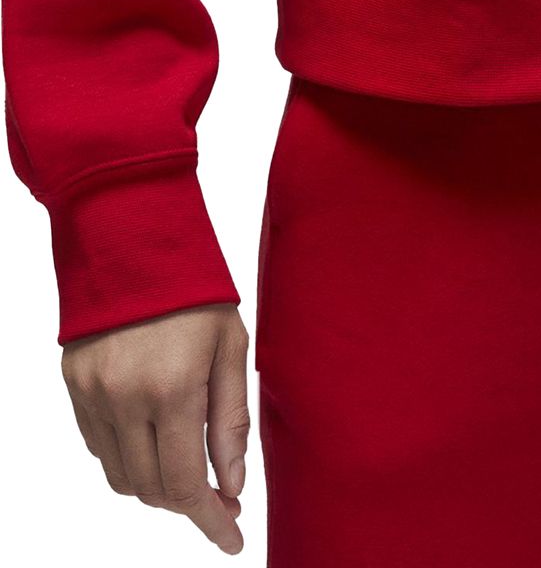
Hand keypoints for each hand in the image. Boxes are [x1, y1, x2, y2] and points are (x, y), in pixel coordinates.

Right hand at [61, 303, 248, 552]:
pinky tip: (156, 439)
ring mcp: (93, 395)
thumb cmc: (195, 288)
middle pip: (152, 489)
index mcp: (171, 388)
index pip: (185, 484)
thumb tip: (231, 485)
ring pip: (122, 476)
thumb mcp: (231, 346)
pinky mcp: (74, 387)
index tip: (230, 540)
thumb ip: (231, 421)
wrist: (135, 238)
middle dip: (188, 503)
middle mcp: (124, 399)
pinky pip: (100, 447)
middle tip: (221, 496)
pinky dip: (128, 457)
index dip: (209, 520)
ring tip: (190, 467)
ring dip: (157, 485)